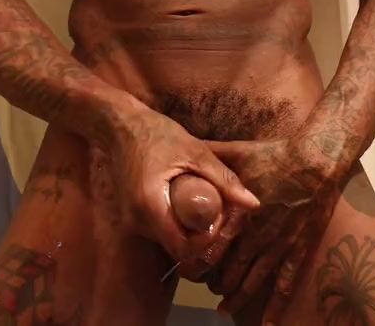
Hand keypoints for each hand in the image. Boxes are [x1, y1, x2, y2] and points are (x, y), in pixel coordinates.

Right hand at [95, 96, 258, 262]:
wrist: (120, 125)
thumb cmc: (158, 134)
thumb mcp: (195, 152)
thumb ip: (224, 179)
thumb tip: (253, 204)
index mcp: (151, 207)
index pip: (183, 248)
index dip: (205, 241)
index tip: (218, 219)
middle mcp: (137, 222)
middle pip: (176, 246)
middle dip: (199, 236)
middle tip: (217, 213)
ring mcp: (130, 220)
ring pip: (166, 239)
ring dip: (186, 229)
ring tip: (204, 205)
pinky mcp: (130, 215)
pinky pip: (157, 229)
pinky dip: (174, 222)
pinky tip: (184, 201)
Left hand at [204, 136, 341, 323]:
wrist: (317, 160)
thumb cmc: (276, 155)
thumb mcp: (240, 151)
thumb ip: (213, 155)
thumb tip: (187, 147)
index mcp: (241, 213)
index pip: (213, 246)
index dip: (199, 261)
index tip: (188, 270)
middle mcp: (258, 234)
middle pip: (232, 268)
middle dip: (217, 282)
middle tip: (205, 289)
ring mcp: (280, 244)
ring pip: (255, 280)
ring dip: (238, 296)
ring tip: (225, 308)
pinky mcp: (299, 248)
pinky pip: (286, 283)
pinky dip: (276, 305)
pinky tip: (269, 323)